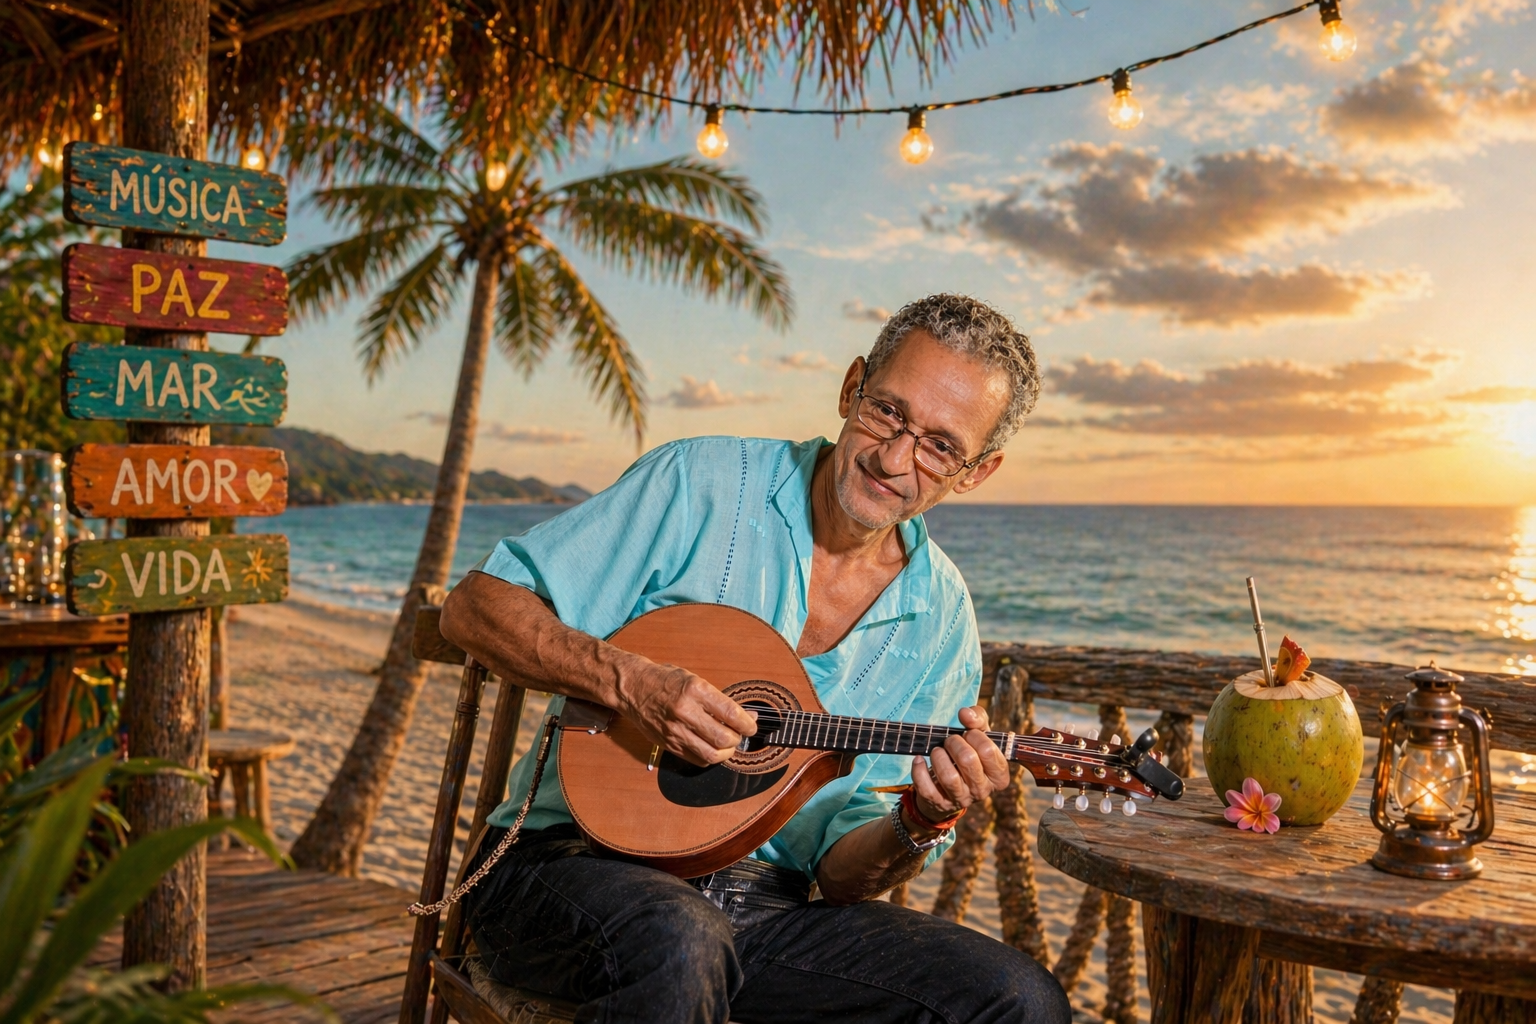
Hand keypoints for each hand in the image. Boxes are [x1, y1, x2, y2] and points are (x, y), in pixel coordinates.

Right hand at [614, 657, 757, 766]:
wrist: (632, 687)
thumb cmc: (664, 680)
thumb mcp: (694, 680)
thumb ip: (718, 699)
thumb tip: (746, 716)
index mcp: (695, 690)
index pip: (731, 714)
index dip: (748, 724)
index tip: (752, 725)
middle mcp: (685, 711)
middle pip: (723, 738)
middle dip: (738, 740)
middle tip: (739, 735)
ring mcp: (675, 730)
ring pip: (711, 754)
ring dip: (726, 753)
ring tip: (728, 745)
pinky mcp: (668, 744)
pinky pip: (696, 759)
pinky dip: (709, 757)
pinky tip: (711, 748)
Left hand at [909, 705, 1010, 830]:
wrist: (949, 784)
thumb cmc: (970, 754)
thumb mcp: (979, 735)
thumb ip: (978, 719)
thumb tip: (965, 714)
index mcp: (998, 776)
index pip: (988, 750)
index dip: (975, 736)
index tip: (969, 734)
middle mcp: (982, 791)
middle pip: (968, 760)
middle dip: (954, 743)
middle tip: (950, 741)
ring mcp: (961, 799)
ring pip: (949, 776)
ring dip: (938, 756)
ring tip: (938, 751)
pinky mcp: (939, 803)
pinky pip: (926, 787)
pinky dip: (919, 769)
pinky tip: (920, 759)